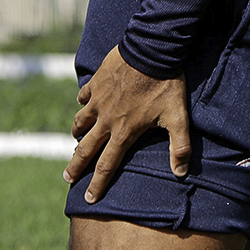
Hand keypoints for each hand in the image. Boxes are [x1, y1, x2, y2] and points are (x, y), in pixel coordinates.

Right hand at [64, 45, 190, 204]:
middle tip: (67, 178)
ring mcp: (99, 100)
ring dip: (78, 133)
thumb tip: (181, 173)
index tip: (89, 199)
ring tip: (76, 139)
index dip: (97, 184)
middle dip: (76, 166)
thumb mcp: (177, 117)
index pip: (107, 165)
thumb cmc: (166, 84)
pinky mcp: (97, 82)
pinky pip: (84, 96)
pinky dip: (83, 103)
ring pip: (81, 121)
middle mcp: (106, 119)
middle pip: (86, 148)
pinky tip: (84, 103)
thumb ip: (180, 147)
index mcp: (124, 131)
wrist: (151, 50)